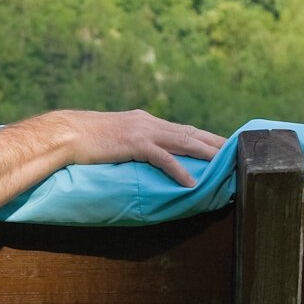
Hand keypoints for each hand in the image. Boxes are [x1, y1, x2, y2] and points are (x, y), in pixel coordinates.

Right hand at [59, 110, 224, 186]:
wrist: (66, 133)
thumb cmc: (86, 140)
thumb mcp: (116, 138)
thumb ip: (133, 143)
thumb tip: (144, 155)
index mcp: (145, 121)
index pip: (182, 129)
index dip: (204, 137)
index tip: (222, 145)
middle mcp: (149, 122)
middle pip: (190, 133)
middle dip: (214, 143)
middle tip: (236, 151)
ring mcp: (143, 132)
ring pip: (183, 141)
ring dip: (206, 153)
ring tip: (225, 163)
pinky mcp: (135, 144)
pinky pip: (163, 158)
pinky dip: (179, 170)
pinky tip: (191, 181)